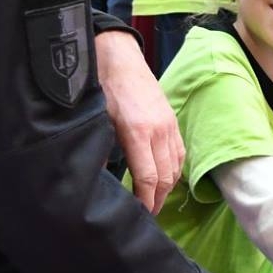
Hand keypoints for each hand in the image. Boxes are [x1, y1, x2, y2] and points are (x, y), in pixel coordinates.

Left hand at [96, 29, 183, 213]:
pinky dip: (174, 172)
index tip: (139, 215)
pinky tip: (165, 180)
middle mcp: (159, 131)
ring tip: (154, 202)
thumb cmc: (103, 87)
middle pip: (164, 177)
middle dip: (156, 200)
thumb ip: (98, 149)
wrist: (119, 56)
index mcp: (138, 132)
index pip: (147, 178)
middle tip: (146, 216)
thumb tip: (92, 178)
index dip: (145, 201)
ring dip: (166, 189)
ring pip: (175, 168)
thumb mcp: (96, 119)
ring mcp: (169, 126)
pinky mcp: (172, 121)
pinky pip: (180, 154)